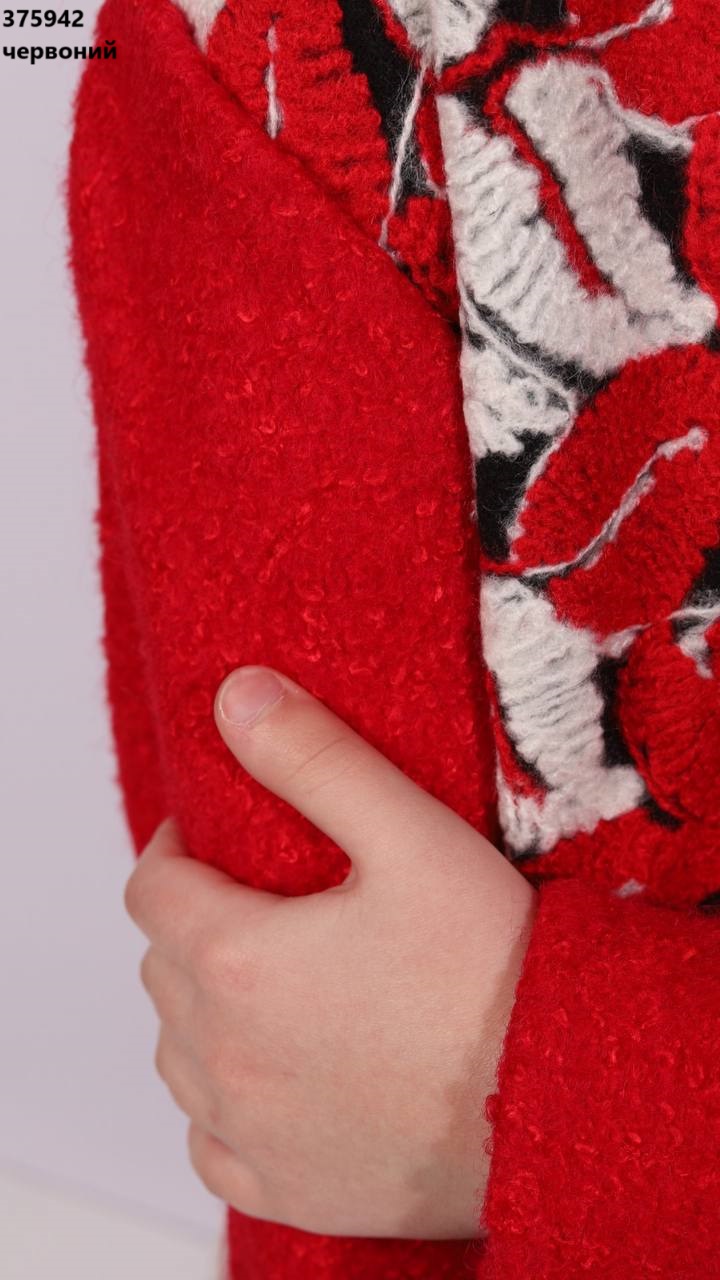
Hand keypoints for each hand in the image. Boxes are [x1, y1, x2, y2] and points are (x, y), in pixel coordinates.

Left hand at [124, 666, 536, 1239]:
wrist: (561, 1100)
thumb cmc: (491, 970)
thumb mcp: (409, 836)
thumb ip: (315, 758)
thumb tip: (238, 696)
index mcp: (236, 959)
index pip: (153, 888)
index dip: (175, 850)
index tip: (212, 838)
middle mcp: (221, 1054)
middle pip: (161, 965)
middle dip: (192, 919)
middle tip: (254, 898)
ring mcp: (249, 1131)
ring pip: (178, 1053)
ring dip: (200, 1007)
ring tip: (265, 979)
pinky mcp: (287, 1187)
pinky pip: (213, 1143)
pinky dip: (224, 1104)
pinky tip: (270, 1079)